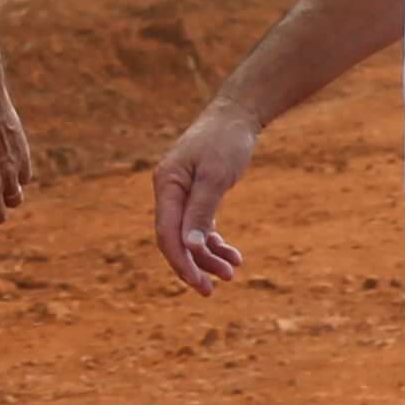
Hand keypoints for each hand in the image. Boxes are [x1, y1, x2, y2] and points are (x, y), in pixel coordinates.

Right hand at [150, 104, 257, 293]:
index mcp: (166, 184)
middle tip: (212, 289)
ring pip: (189, 236)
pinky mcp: (198, 195)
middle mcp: (169, 191)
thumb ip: (201, 212)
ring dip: (208, 256)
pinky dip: (214, 243)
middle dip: (194, 265)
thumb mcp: (216, 176)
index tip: (199, 283)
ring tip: (232, 271)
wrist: (238, 115)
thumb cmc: (226, 141)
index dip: (180, 262)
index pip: (166, 233)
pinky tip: (233, 255)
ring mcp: (182, 194)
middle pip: (175, 239)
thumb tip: (189, 248)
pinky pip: (200, 227)